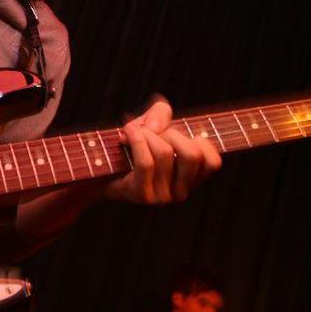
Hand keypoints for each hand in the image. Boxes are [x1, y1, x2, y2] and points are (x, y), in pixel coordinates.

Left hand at [104, 97, 220, 203]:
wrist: (97, 169)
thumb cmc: (128, 145)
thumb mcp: (149, 123)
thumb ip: (161, 113)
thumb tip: (156, 127)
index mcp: (190, 179)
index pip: (213, 162)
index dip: (199, 141)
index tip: (177, 135)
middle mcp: (180, 192)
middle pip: (191, 154)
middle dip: (171, 133)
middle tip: (152, 132)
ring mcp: (162, 197)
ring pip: (164, 153)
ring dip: (146, 133)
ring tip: (133, 133)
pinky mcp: (142, 195)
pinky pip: (146, 162)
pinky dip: (137, 140)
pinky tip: (127, 132)